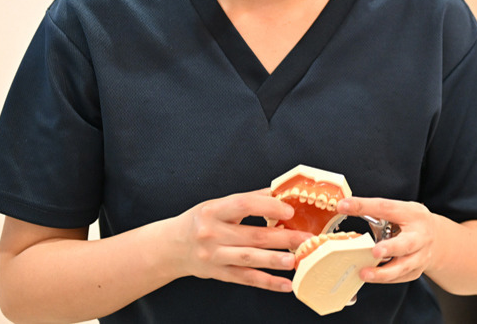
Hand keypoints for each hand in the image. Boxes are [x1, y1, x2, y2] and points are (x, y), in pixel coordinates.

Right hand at [168, 189, 312, 291]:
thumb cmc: (199, 222)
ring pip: (249, 259)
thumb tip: (280, 191)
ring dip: (274, 260)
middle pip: (252, 236)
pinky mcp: (218, 274)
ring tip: (295, 259)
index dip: (268, 206)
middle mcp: (212, 234)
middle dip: (283, 237)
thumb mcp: (217, 205)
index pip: (243, 205)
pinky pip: (246, 278)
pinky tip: (285, 284)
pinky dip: (267, 282)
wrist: (170, 247)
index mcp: (213, 211)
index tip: (289, 209)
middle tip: (306, 238)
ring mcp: (214, 256)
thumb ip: (249, 199)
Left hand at [337, 197, 441, 283]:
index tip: (343, 206)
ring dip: (383, 272)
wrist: (437, 238)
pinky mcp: (416, 271)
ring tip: (365, 273)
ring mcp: (421, 255)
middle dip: (391, 248)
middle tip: (375, 251)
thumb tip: (345, 207)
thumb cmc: (412, 222)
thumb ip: (376, 211)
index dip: (364, 206)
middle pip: (407, 244)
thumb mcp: (399, 210)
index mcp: (412, 214)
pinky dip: (384, 278)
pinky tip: (371, 277)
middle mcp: (420, 235)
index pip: (386, 208)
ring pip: (403, 266)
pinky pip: (399, 277)